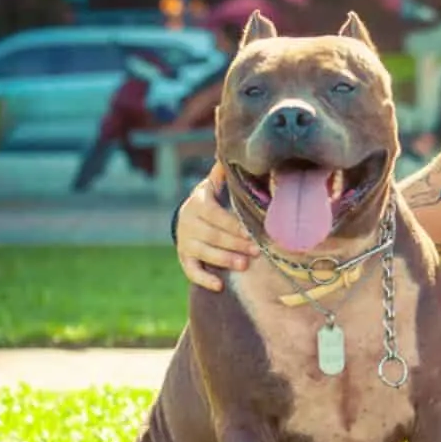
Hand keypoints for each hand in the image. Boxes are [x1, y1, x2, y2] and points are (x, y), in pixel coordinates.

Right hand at [176, 164, 258, 290]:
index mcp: (199, 204)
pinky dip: (203, 279)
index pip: (217, 216)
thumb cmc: (210, 201)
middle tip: (255, 251)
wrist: (186, 217)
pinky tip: (219, 286)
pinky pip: (191, 270)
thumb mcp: (214, 186)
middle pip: (213, 236)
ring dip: (224, 260)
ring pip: (204, 253)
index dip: (234, 227)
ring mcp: (185, 241)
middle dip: (235, 244)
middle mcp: (189, 222)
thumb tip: (228, 155)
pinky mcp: (184, 257)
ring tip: (244, 265)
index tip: (252, 234)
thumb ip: (222, 175)